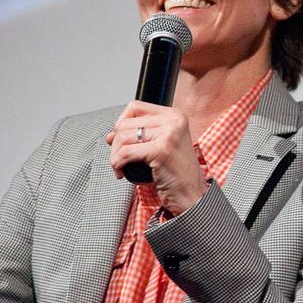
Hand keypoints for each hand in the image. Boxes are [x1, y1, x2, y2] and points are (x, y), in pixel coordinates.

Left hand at [106, 101, 206, 215]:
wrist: (192, 195)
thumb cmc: (177, 174)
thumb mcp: (160, 147)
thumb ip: (138, 136)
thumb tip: (110, 135)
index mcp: (175, 115)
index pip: (135, 107)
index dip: (121, 123)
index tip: (121, 141)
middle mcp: (174, 121)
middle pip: (126, 123)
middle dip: (115, 143)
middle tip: (119, 159)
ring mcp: (169, 134)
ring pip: (123, 137)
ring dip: (114, 155)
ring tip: (120, 167)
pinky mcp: (161, 150)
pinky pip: (125, 153)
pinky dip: (117, 163)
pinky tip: (121, 173)